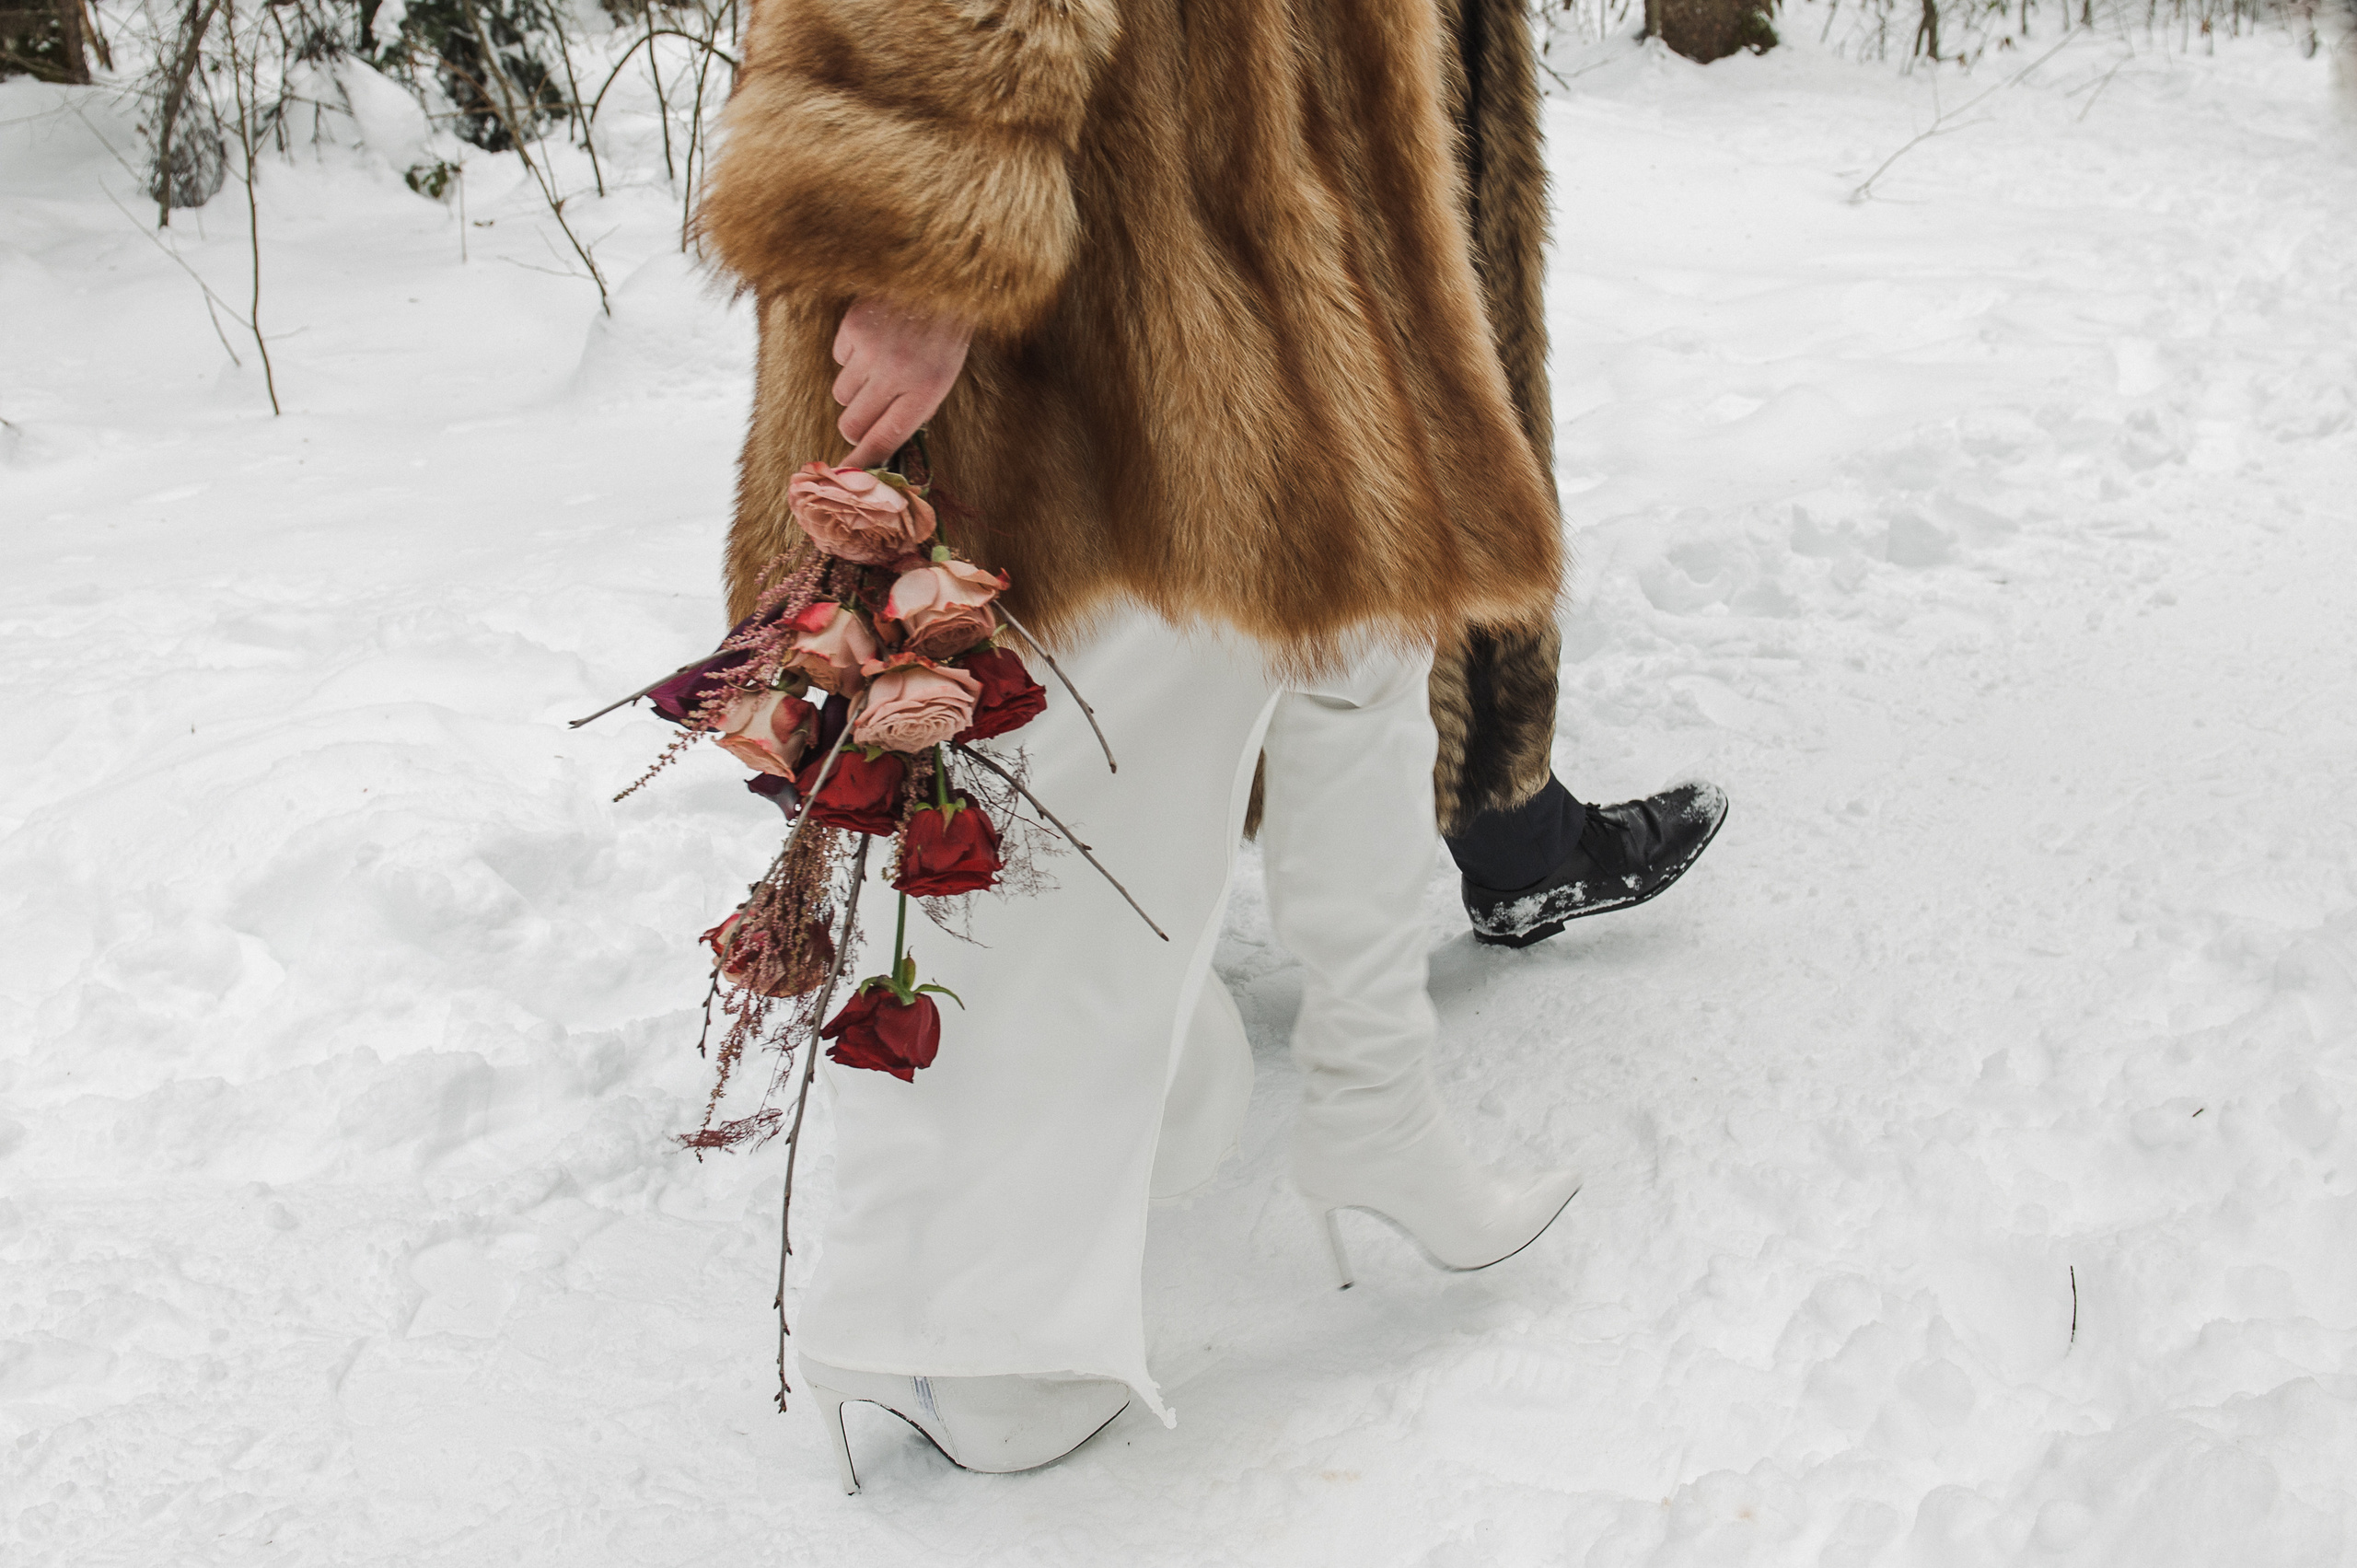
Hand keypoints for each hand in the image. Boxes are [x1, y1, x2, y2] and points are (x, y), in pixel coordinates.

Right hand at [831, 297, 973, 468]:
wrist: (941, 281)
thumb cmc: (944, 336)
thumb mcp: (942, 380)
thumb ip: (914, 411)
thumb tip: (879, 441)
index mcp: (925, 392)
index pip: (883, 440)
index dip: (862, 459)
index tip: (848, 468)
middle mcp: (896, 374)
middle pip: (852, 423)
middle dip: (855, 426)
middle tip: (864, 415)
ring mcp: (872, 350)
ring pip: (842, 394)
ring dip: (855, 388)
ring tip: (878, 366)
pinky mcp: (854, 327)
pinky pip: (839, 357)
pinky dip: (852, 354)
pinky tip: (874, 338)